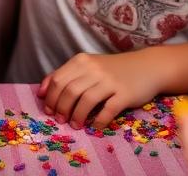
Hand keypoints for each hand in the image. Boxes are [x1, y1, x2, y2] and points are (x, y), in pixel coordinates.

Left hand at [38, 50, 162, 129]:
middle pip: (69, 90)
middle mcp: (93, 69)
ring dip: (77, 116)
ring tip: (75, 125)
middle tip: (60, 120)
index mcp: (81, 61)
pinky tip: (94, 126)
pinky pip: (108, 109)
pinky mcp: (125, 93)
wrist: (145, 67)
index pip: (58, 79)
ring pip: (86, 100)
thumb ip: (65, 75)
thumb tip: (41, 91)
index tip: (48, 110)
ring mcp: (110, 81)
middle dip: (61, 108)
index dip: (50, 97)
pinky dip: (99, 120)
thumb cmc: (112, 69)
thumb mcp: (87, 66)